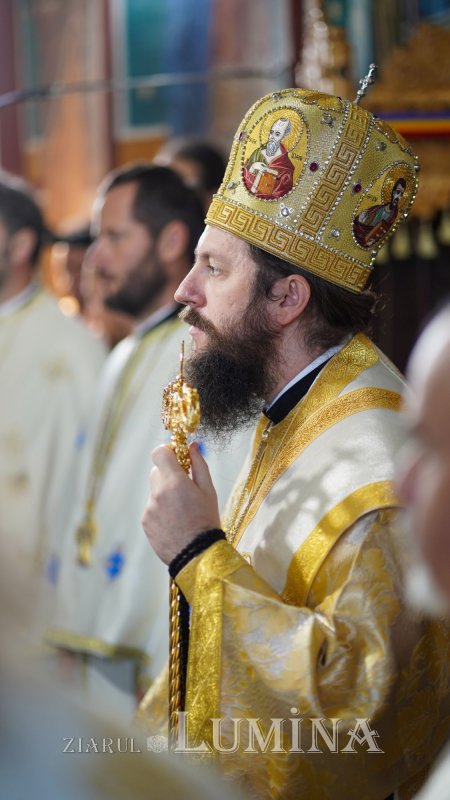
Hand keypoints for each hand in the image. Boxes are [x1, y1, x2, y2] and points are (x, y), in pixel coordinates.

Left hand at [141, 441, 220, 564]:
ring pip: (154, 491)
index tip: (177, 460)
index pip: (159, 453)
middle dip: (168, 475)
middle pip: (156, 471)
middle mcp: (158, 493)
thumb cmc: (207, 521)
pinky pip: (151, 507)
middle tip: (183, 487)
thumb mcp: (209, 491)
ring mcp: (149, 508)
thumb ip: (199, 465)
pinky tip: (174, 522)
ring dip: (164, 494)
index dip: (167, 453)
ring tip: (181, 510)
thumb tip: (192, 446)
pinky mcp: (145, 521)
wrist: (197, 554)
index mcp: (175, 482)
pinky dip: (160, 510)